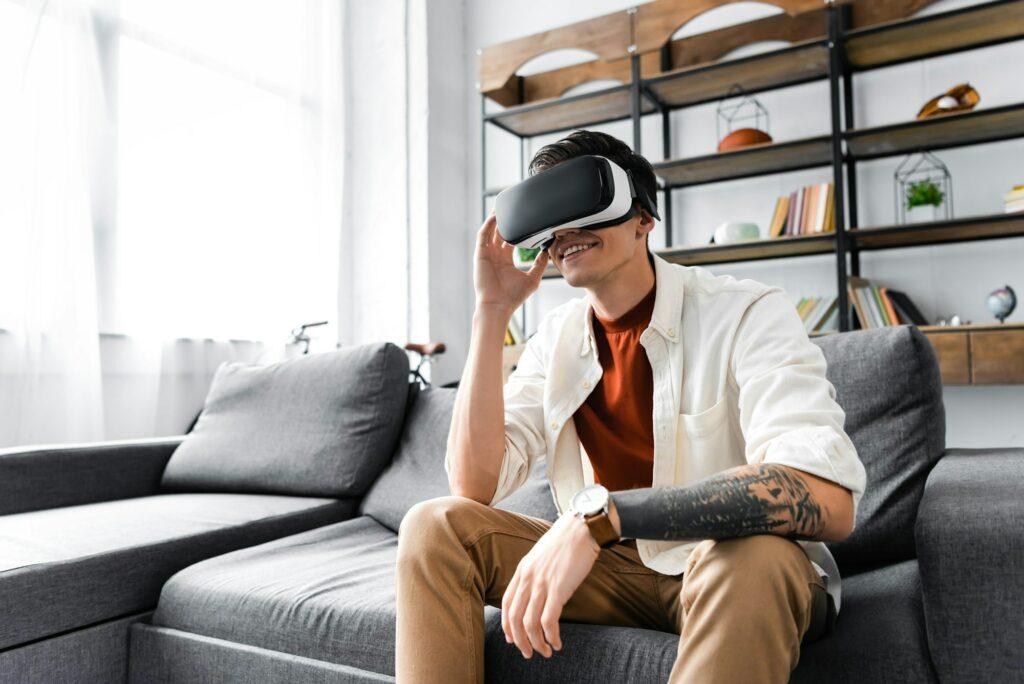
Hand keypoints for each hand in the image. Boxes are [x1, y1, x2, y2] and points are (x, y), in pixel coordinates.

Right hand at [474, 209, 548, 315]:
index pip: (511, 239)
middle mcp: (495, 255)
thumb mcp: (533, 278)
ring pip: (490, 231)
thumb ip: (540, 264)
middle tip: (513, 205)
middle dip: (505, 219)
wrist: (498, 306)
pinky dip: (489, 224)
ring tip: (503, 205)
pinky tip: (496, 216)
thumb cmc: (513, 297)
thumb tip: (548, 251)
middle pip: (499, 232)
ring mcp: (487, 254)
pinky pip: (483, 235)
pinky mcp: (480, 254)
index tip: (525, 218)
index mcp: (506, 260)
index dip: (516, 228)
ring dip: (496, 218)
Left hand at [501, 510, 599, 658]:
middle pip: (515, 618)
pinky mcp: (559, 589)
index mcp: (522, 570)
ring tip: (546, 651)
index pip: (506, 604)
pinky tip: (558, 643)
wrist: (582, 528)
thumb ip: (534, 573)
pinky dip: (551, 636)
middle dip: (520, 640)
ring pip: (530, 623)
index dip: (507, 625)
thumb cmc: (565, 541)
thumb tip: (535, 593)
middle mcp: (528, 578)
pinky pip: (549, 620)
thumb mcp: (541, 556)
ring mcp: (542, 584)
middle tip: (528, 653)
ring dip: (536, 642)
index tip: (512, 639)